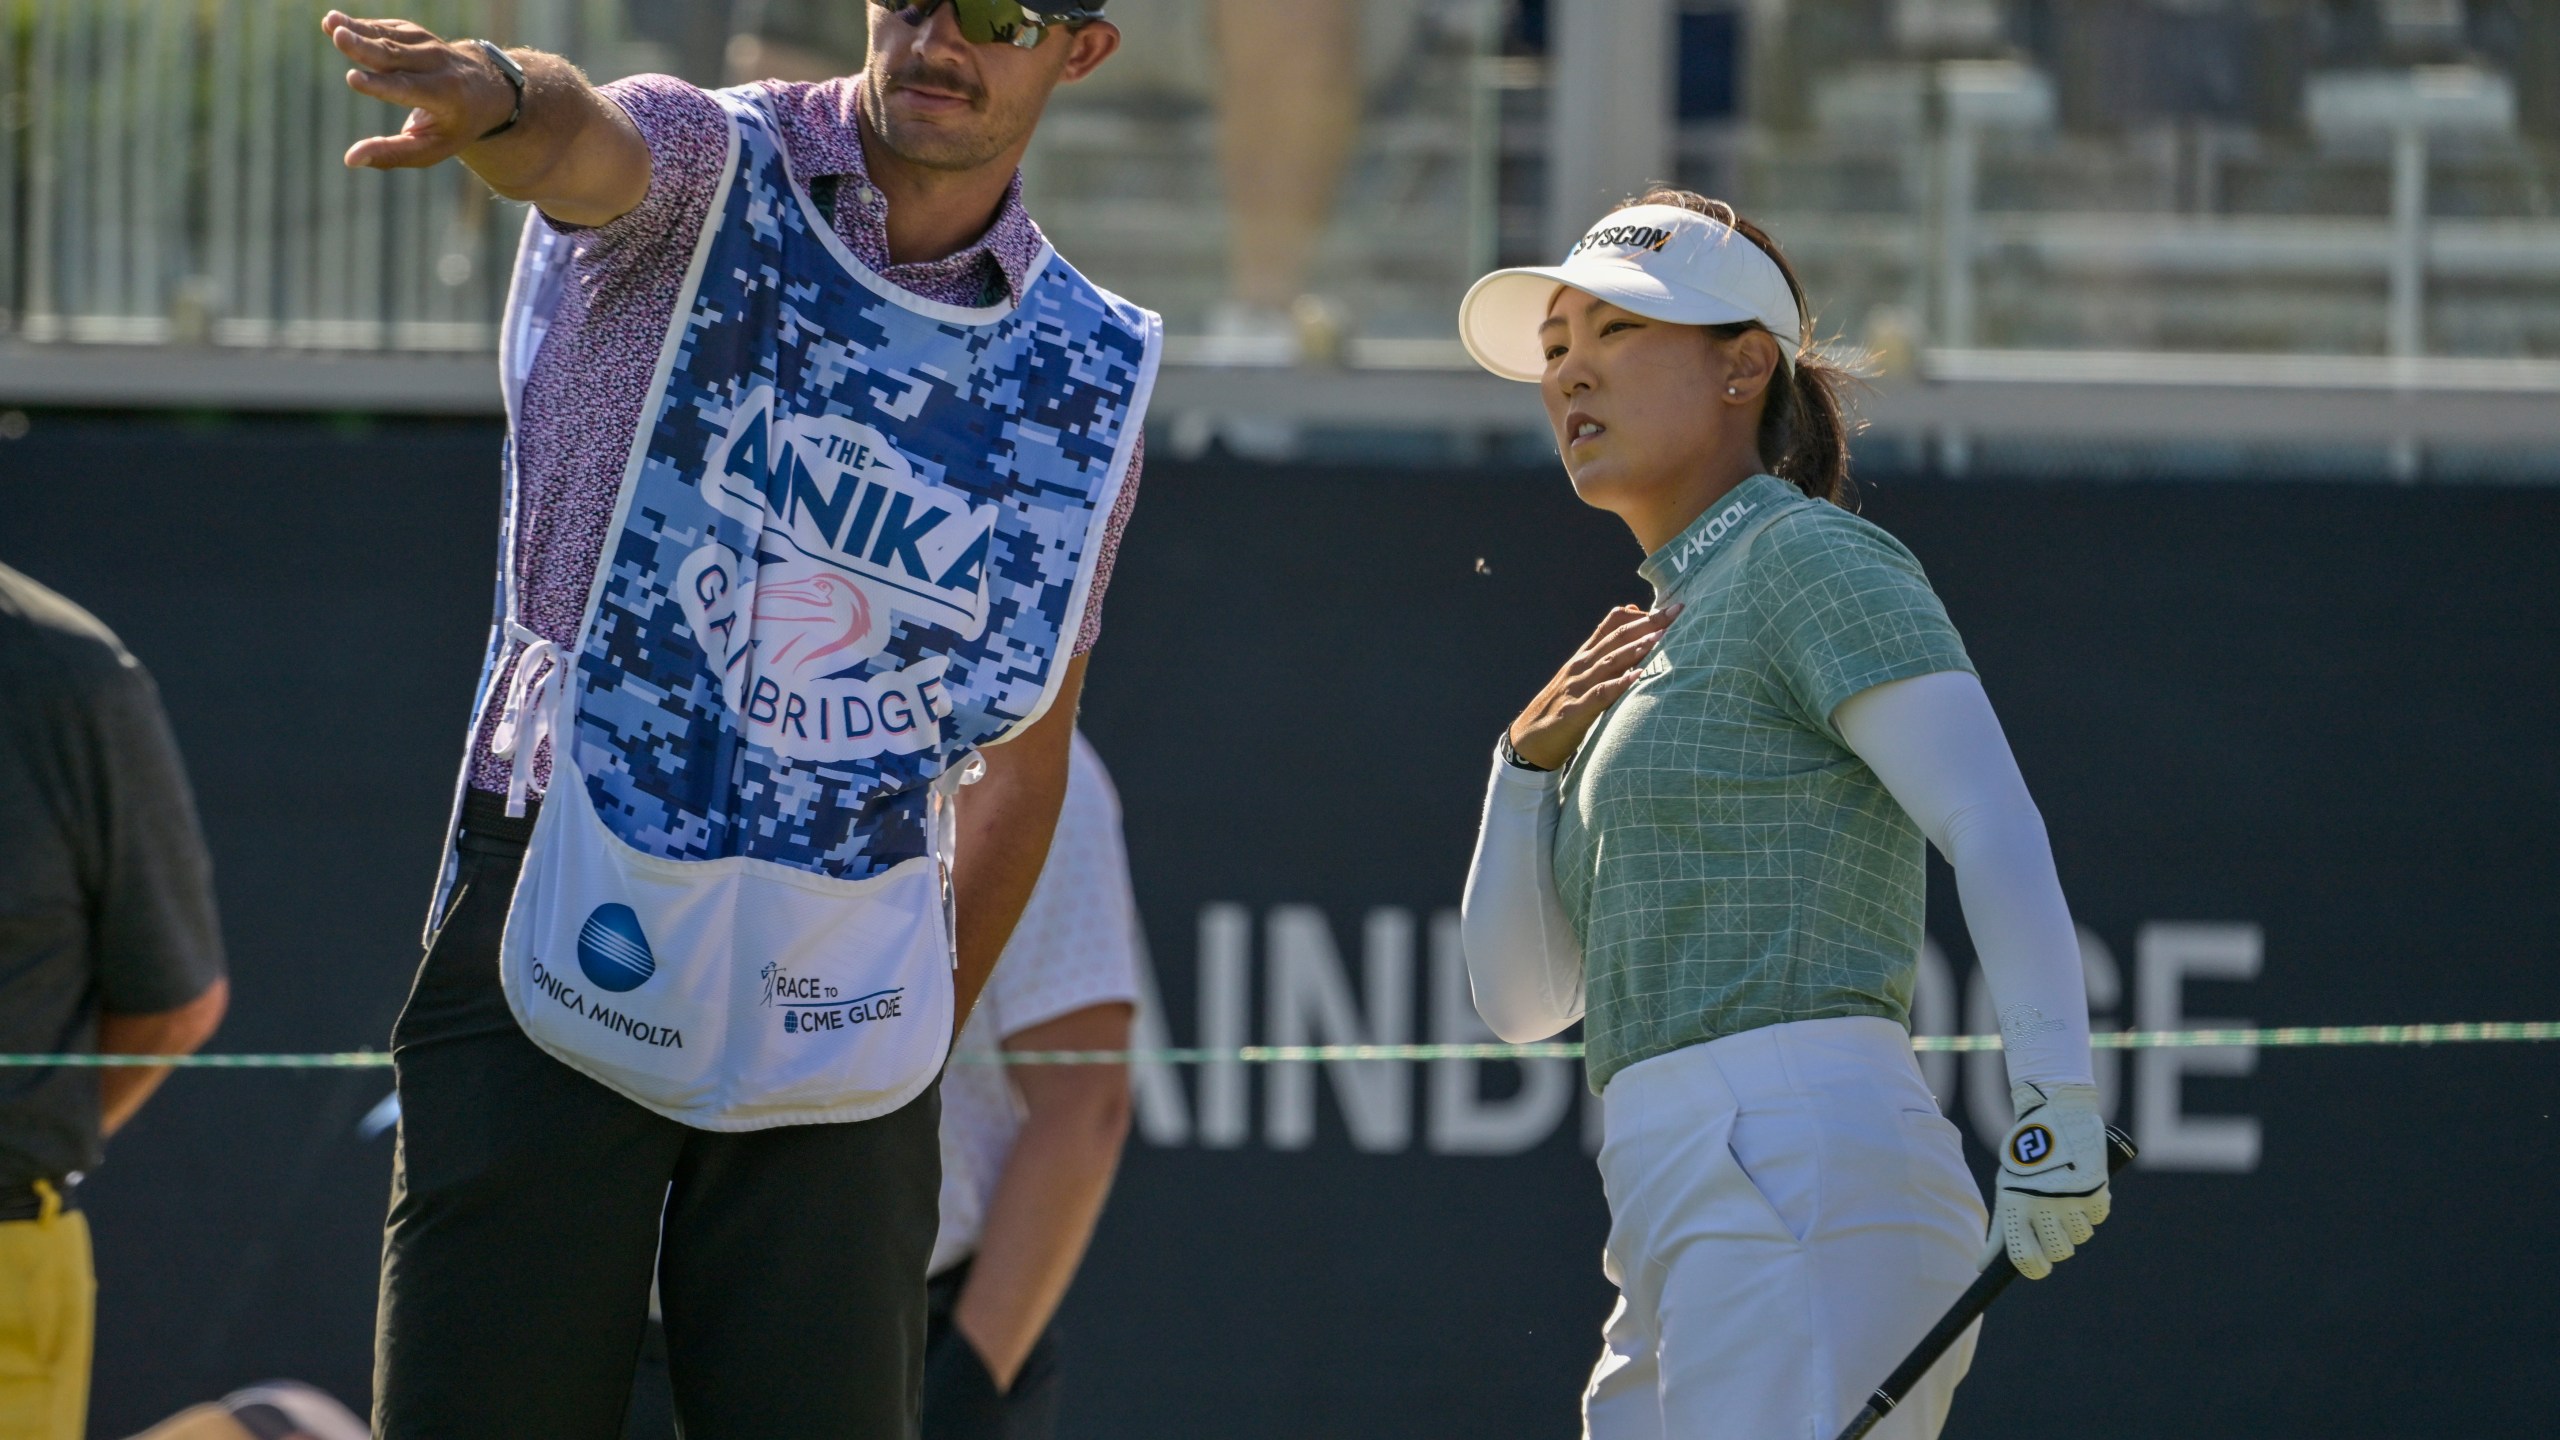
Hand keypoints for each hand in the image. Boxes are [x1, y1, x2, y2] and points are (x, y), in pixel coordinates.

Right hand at [325, 12, 517, 169]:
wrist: (485, 90)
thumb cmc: (453, 127)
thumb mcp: (431, 148)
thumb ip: (392, 154)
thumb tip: (349, 159)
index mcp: (446, 97)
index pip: (408, 89)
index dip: (380, 85)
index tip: (353, 78)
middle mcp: (439, 66)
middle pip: (396, 56)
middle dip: (365, 47)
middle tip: (339, 36)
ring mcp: (429, 45)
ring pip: (390, 36)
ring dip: (357, 28)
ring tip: (330, 23)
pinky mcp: (416, 33)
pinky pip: (387, 27)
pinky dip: (362, 24)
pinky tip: (335, 21)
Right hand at [1504, 603, 1679, 769]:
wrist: (1528, 741)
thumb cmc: (1562, 709)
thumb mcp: (1582, 679)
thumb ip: (1604, 658)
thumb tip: (1628, 636)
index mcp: (1583, 657)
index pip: (1611, 625)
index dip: (1641, 614)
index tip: (1671, 606)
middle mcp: (1580, 666)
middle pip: (1616, 638)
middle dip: (1648, 624)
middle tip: (1675, 612)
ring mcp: (1576, 687)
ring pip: (1609, 662)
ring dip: (1635, 648)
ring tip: (1660, 636)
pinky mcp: (1575, 712)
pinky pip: (1600, 695)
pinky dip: (1619, 684)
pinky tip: (1637, 676)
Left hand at [1984, 1081, 2111, 1279]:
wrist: (2056, 1115)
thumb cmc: (2025, 1160)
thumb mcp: (2007, 1190)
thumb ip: (1999, 1233)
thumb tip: (1981, 1267)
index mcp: (2015, 1205)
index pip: (2024, 1257)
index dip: (2034, 1269)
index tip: (2039, 1267)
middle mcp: (2042, 1204)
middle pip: (2059, 1253)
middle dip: (2058, 1246)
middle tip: (2054, 1226)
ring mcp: (2071, 1198)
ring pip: (2081, 1236)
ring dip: (2076, 1223)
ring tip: (2065, 1197)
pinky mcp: (2096, 1189)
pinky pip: (2098, 1216)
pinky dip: (2092, 1206)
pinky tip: (2080, 1185)